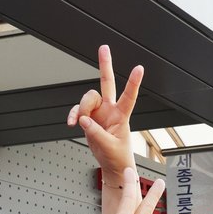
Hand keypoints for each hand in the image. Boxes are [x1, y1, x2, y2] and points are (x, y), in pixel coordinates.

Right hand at [67, 44, 141, 175]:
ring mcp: (99, 112)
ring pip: (87, 98)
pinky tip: (72, 123)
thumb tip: (83, 120)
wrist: (112, 165)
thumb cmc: (118, 157)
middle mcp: (110, 110)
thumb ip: (96, 133)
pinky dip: (73, 115)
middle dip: (105, 65)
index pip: (129, 96)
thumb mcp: (109, 147)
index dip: (133, 82)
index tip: (139, 68)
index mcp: (122, 116)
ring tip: (82, 123)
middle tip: (104, 48)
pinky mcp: (89, 118)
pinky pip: (77, 110)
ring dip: (81, 109)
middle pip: (107, 83)